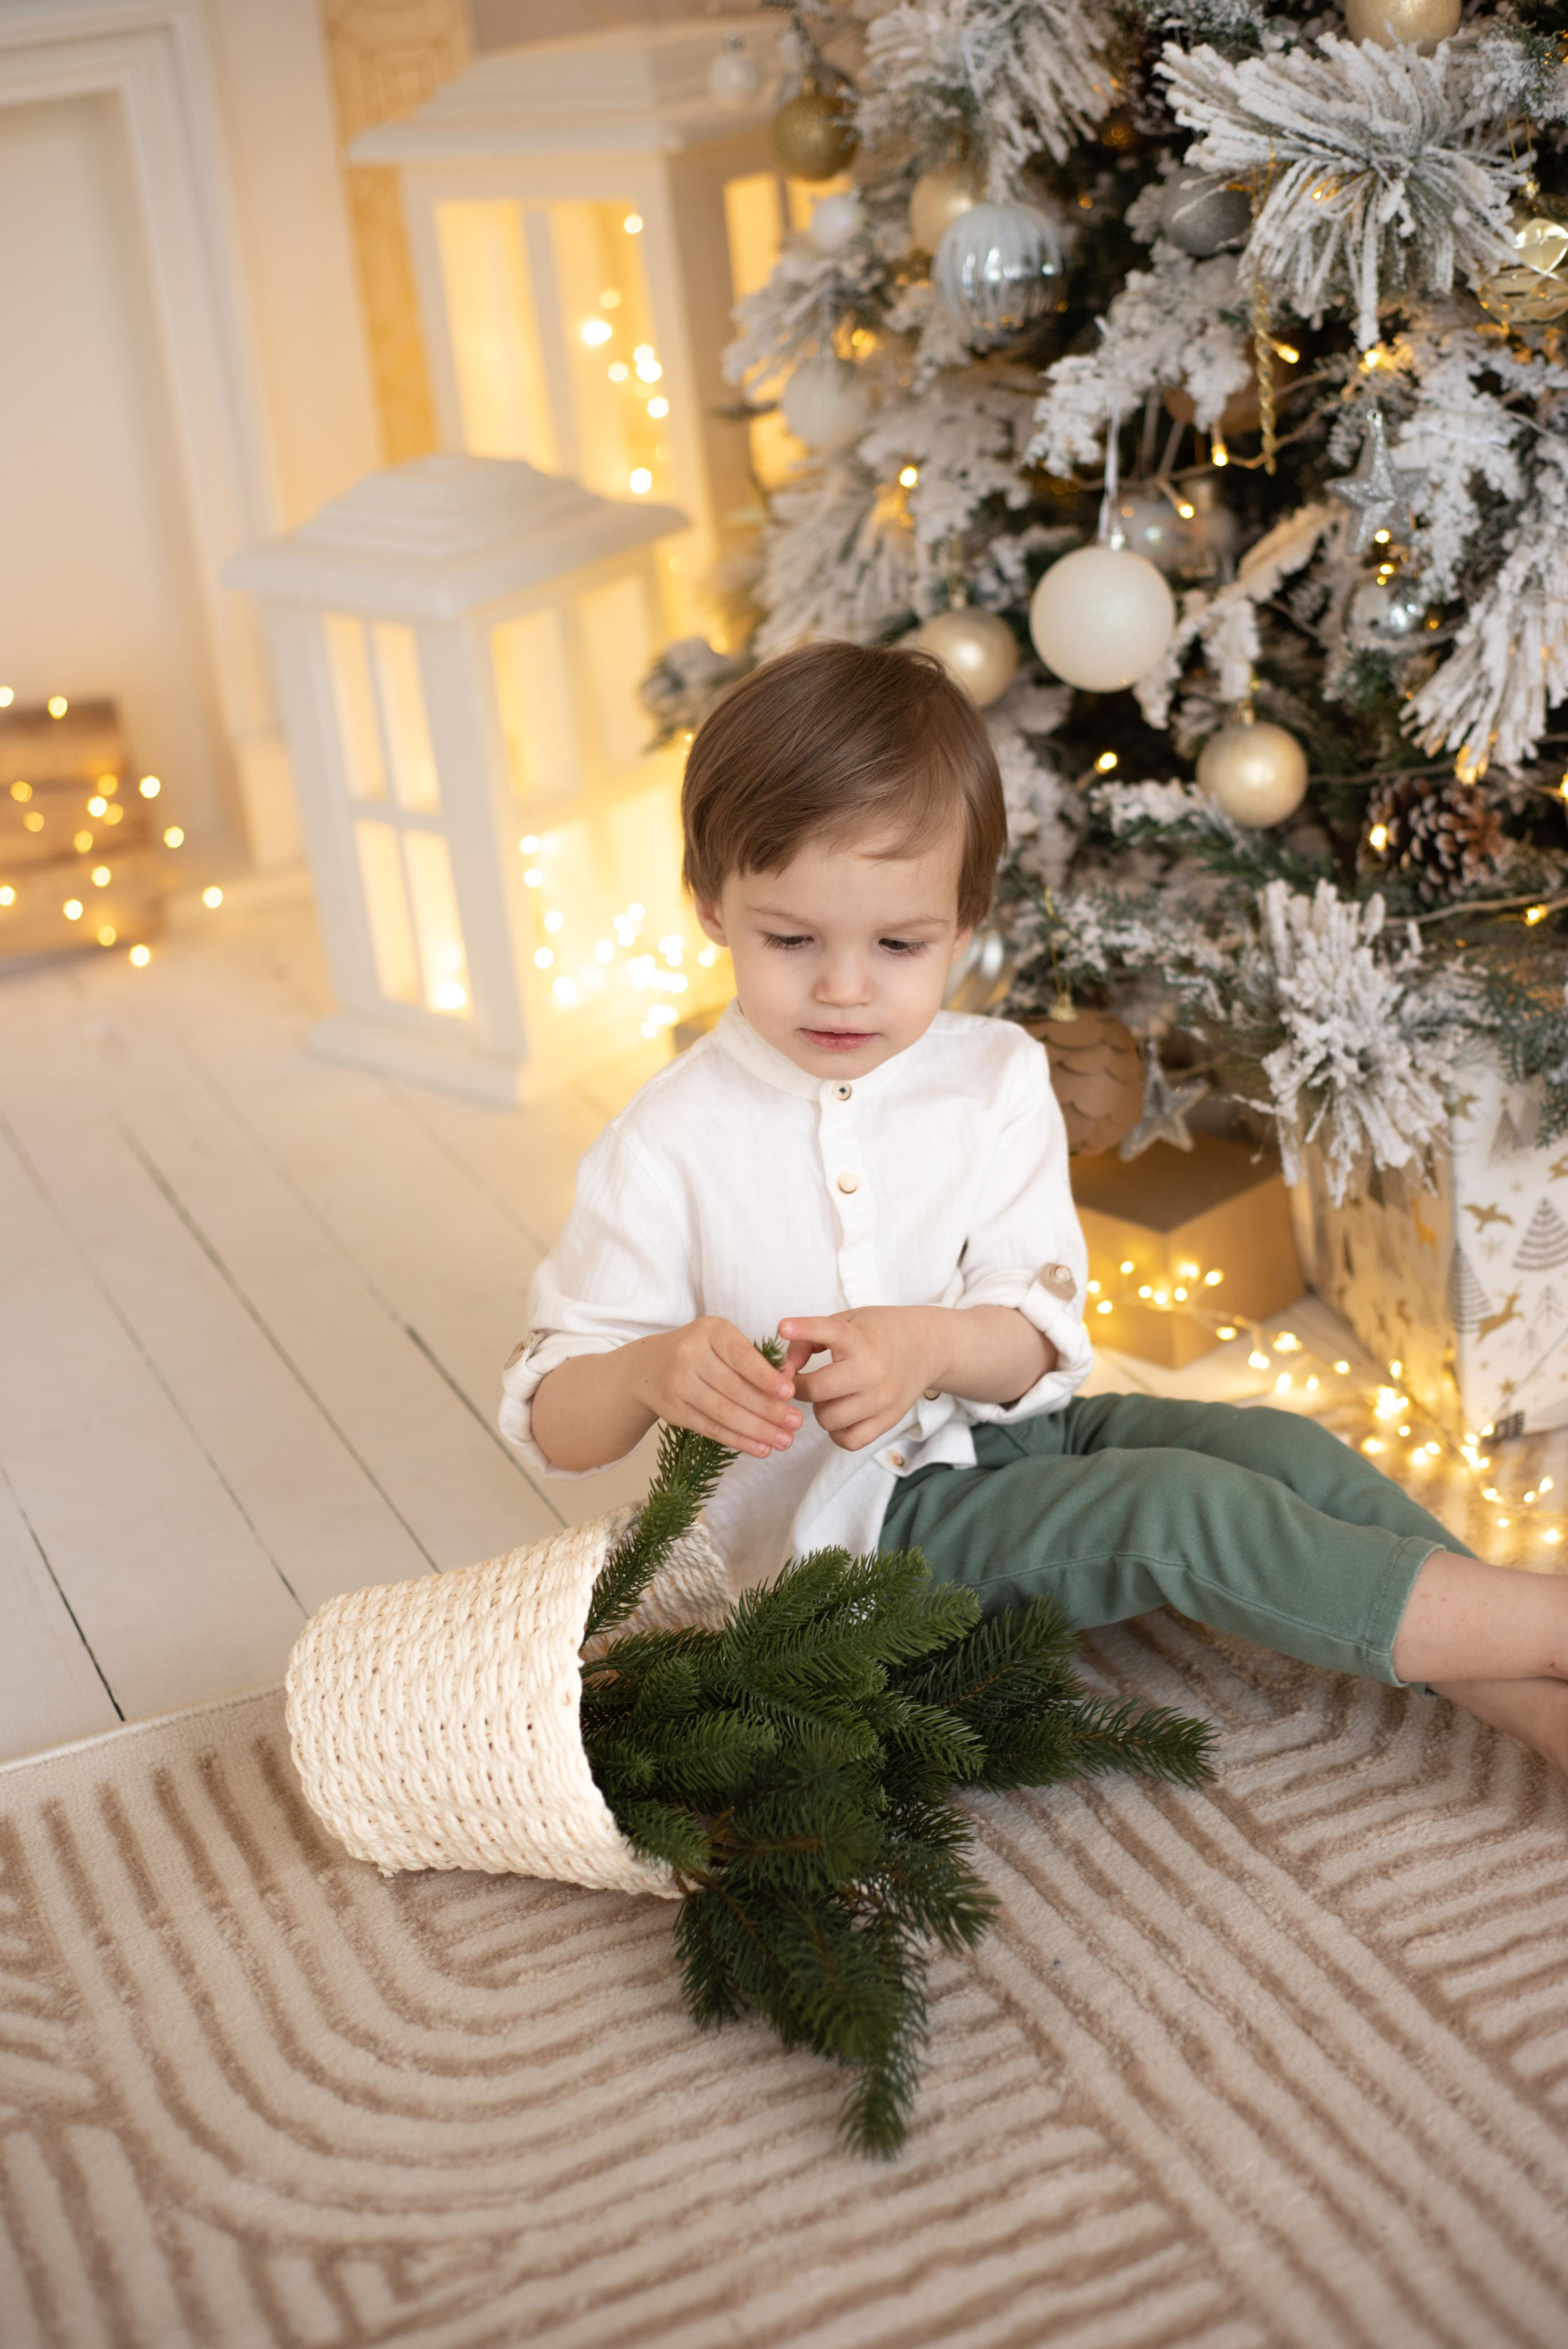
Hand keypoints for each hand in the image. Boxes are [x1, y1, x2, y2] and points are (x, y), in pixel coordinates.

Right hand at [635, 1317, 801, 1459]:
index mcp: (709, 1331)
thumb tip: (788, 1386)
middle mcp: (689, 1355)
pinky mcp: (674, 1411)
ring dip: (758, 1430)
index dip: (765, 1376)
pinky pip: (711, 1429)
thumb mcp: (723, 1340)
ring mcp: (678, 1385)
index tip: (789, 1392)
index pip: (740, 1355)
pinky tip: (761, 1448)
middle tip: (795, 1423)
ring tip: (784, 1440)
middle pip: (734, 1388)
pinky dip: (738, 1440)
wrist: (650, 1366)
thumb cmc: (701, 1350)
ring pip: (724, 1412)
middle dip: (769, 1409)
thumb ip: (754, 1360)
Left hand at [776, 1309, 937, 1452]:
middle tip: (804, 1380)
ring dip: (819, 1409)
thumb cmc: (878, 1333)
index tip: (783, 1327)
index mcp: (860, 1340)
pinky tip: (841, 1414)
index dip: (803, 1329)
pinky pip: (849, 1441)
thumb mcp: (846, 1321)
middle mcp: (872, 1370)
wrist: (927, 1347)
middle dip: (800, 1386)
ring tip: (830, 1395)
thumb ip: (809, 1340)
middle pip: (816, 1390)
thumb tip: (785, 1370)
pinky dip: (837, 1432)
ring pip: (827, 1419)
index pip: (828, 1332)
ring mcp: (882, 1399)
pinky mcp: (889, 1420)